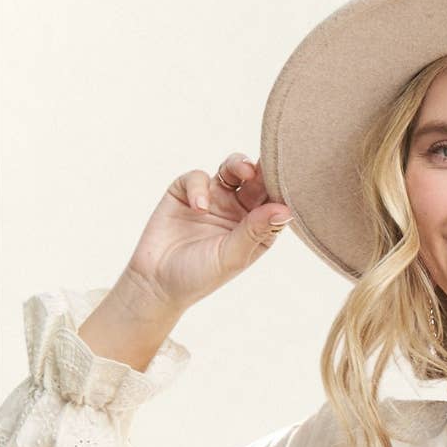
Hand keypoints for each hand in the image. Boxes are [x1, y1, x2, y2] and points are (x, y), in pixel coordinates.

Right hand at [121, 152, 292, 315]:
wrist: (156, 281)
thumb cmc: (200, 276)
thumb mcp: (232, 256)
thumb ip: (256, 230)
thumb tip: (285, 210)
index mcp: (257, 229)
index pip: (275, 203)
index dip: (282, 191)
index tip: (290, 181)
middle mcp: (238, 211)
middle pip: (257, 181)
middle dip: (262, 171)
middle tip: (265, 169)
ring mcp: (214, 198)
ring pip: (232, 169)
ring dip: (239, 165)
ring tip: (243, 172)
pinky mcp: (186, 191)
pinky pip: (198, 177)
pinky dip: (199, 187)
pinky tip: (198, 208)